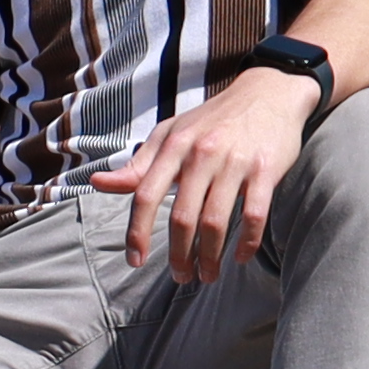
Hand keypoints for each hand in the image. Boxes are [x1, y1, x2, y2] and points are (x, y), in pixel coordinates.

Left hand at [87, 64, 320, 285]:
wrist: (269, 92)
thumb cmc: (212, 119)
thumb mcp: (171, 134)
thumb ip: (139, 164)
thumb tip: (99, 183)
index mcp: (174, 146)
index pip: (145, 195)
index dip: (137, 232)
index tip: (135, 260)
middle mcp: (202, 154)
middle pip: (182, 217)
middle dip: (179, 255)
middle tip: (181, 276)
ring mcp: (235, 162)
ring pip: (216, 222)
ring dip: (210, 257)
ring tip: (207, 275)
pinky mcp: (266, 170)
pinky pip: (255, 215)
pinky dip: (247, 242)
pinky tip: (240, 257)